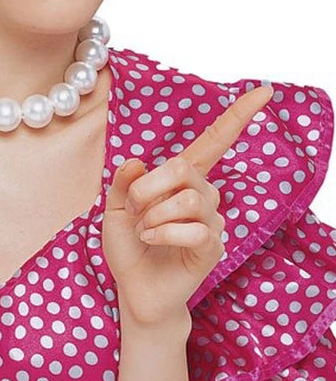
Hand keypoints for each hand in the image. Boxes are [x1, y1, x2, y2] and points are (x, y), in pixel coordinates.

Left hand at [101, 83, 273, 328]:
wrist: (133, 289)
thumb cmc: (129, 247)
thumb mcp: (116, 209)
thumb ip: (124, 182)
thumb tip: (138, 161)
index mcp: (182, 179)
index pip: (215, 141)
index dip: (238, 116)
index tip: (264, 91)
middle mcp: (203, 195)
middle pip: (184, 167)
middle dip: (148, 186)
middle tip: (135, 209)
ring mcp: (210, 222)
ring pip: (190, 198)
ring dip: (155, 214)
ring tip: (144, 230)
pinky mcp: (212, 248)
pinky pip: (195, 229)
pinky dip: (164, 232)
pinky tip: (152, 240)